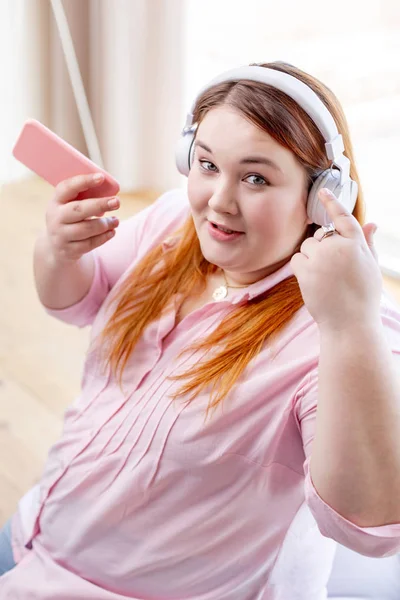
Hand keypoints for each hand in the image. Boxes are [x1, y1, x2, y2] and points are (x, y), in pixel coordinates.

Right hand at [45, 173, 119, 262]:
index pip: (67, 187)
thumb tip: (109, 192)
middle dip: (100, 204)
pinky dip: (103, 237)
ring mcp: (61, 235)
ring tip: (116, 220)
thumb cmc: (70, 219)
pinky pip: (90, 244)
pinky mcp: (69, 250)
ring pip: (87, 228)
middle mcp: (55, 218)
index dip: (84, 181)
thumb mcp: (70, 207)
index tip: (101, 177)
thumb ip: (84, 198)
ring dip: (105, 224)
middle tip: (117, 201)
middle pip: (79, 209)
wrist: (56, 248)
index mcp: (56, 201)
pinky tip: (112, 232)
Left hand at [290, 188, 381, 331]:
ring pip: (307, 247)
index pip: (342, 217)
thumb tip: (371, 222)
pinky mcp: (305, 269)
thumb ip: (366, 243)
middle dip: (322, 249)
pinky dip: (301, 269)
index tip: (322, 191)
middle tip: (333, 272)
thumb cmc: (362, 296)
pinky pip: (296, 259)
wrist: (350, 323)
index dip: (332, 203)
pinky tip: (313, 282)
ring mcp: (320, 257)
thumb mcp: (371, 266)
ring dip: (311, 259)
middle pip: (320, 237)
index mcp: (356, 243)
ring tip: (325, 279)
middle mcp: (338, 246)